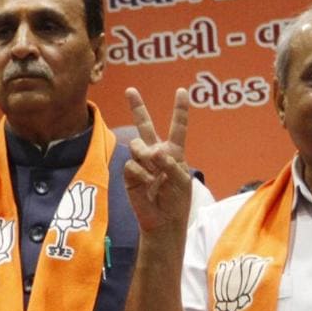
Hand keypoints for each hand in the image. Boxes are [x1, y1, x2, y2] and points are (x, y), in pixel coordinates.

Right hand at [124, 87, 191, 232]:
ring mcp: (141, 162)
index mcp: (174, 151)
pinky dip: (141, 174)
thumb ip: (170, 162)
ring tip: (153, 174)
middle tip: (130, 90)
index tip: (181, 91)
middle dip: (137, 107)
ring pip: (137, 144)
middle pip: (145, 125)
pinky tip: (147, 184)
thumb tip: (152, 151)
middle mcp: (156, 152)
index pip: (178, 127)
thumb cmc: (176, 200)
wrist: (163, 220)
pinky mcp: (129, 173)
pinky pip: (132, 164)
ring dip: (145, 156)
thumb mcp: (182, 179)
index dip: (179, 109)